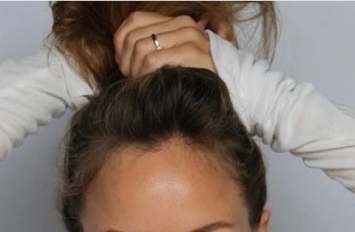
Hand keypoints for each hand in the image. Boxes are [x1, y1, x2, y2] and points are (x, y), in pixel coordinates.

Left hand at [113, 11, 230, 78]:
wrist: (233, 87)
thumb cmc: (198, 78)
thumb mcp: (176, 57)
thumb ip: (155, 48)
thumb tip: (123, 52)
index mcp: (176, 22)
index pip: (135, 21)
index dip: (121, 41)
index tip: (123, 62)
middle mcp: (183, 25)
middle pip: (134, 36)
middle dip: (126, 60)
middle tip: (131, 77)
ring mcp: (188, 37)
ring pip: (141, 48)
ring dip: (134, 70)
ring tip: (141, 82)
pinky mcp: (191, 53)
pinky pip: (152, 60)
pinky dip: (144, 74)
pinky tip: (149, 84)